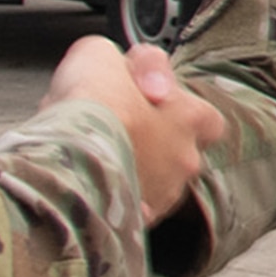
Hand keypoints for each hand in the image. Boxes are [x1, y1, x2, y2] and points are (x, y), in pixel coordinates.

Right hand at [43, 37, 220, 223]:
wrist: (66, 152)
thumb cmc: (92, 101)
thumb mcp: (104, 53)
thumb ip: (129, 64)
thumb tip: (139, 77)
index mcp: (190, 117)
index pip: (209, 120)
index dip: (183, 112)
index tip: (158, 107)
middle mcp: (185, 160)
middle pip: (180, 154)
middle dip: (154, 148)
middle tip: (121, 135)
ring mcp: (163, 196)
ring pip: (156, 185)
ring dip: (135, 175)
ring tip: (100, 160)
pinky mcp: (136, 223)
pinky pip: (132, 214)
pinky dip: (115, 205)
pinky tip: (92, 189)